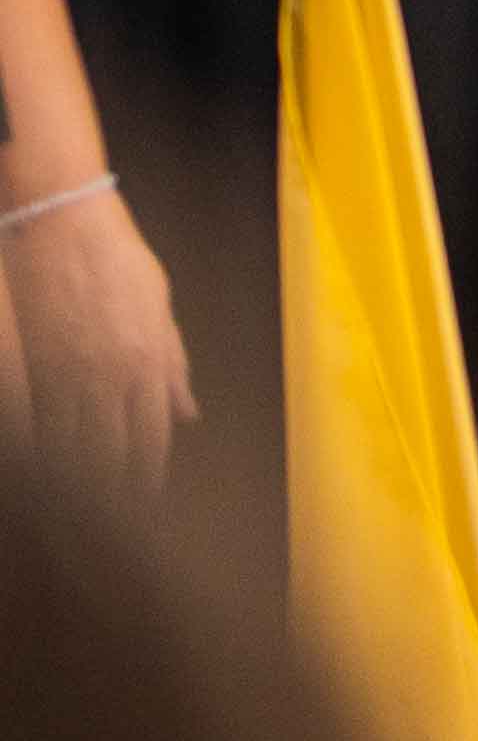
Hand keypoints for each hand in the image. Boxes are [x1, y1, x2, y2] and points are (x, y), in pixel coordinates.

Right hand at [4, 185, 192, 481]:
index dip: (147, 474)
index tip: (144, 499)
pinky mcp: (27, 362)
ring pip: (67, 442)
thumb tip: (187, 412)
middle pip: (109, 450)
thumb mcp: (160, 309)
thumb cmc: (117, 260)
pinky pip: (33, 419)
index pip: (150, 437)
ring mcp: (62, 372)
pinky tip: (42, 461)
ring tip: (74, 504)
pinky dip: (39, 446)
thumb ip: (173, 366)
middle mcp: (106, 376)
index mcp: (147, 363)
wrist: (63, 222)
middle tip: (109, 518)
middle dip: (111, 488)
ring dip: (72, 476)